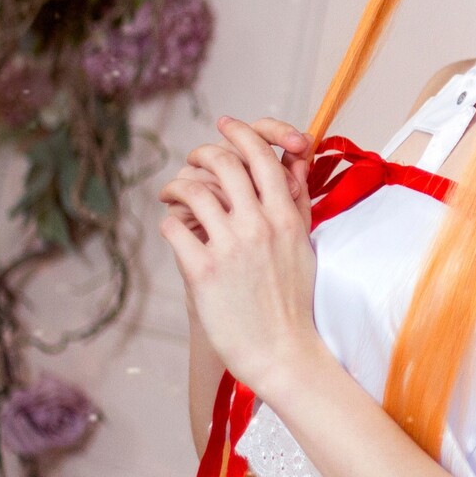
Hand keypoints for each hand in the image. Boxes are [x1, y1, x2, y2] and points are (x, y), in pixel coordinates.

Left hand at [157, 116, 322, 400]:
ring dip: (177, 186)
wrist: (283, 351)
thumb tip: (291, 165)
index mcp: (288, 217)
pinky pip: (174, 227)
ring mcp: (231, 247)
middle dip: (203, 153)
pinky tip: (175, 229)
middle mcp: (261, 225)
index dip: (242, 133)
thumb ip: (296, 203)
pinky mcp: (203, 270)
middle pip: (226, 162)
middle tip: (193, 160)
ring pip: (194, 190)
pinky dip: (170, 222)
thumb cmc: (293, 302)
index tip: (226, 125)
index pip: (264, 155)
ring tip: (172, 194)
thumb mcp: (304, 246)